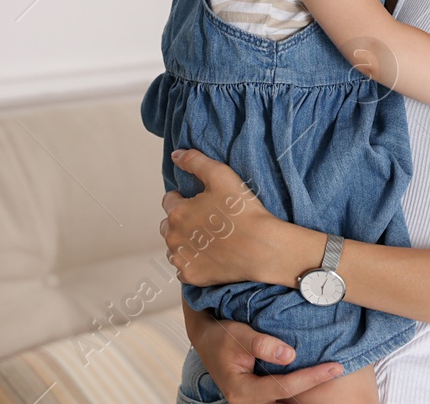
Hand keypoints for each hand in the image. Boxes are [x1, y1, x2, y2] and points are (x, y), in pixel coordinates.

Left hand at [162, 149, 288, 286]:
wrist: (261, 248)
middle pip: (168, 226)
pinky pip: (184, 268)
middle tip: (207, 221)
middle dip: (182, 222)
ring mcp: (181, 259)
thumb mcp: (221, 175)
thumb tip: (176, 154)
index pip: (169, 200)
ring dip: (186, 243)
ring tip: (210, 239)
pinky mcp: (191, 276)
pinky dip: (194, 262)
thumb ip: (195, 161)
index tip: (203, 202)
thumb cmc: (242, 211)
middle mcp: (172, 238)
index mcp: (177, 212)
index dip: (185, 198)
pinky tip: (211, 256)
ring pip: (175, 248)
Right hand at [184, 306, 342, 403]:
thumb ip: (263, 345)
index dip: (313, 377)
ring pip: (287, 402)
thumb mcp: (240, 335)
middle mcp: (247, 402)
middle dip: (314, 391)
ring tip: (331, 376)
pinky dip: (298, 391)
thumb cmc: (222, 335)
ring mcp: (253, 402)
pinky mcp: (259, 397)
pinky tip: (315, 379)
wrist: (207, 339)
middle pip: (289, 400)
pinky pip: (282, 397)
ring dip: (307, 393)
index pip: (286, 386)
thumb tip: (290, 355)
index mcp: (242, 390)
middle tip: (338, 375)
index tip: (336, 367)